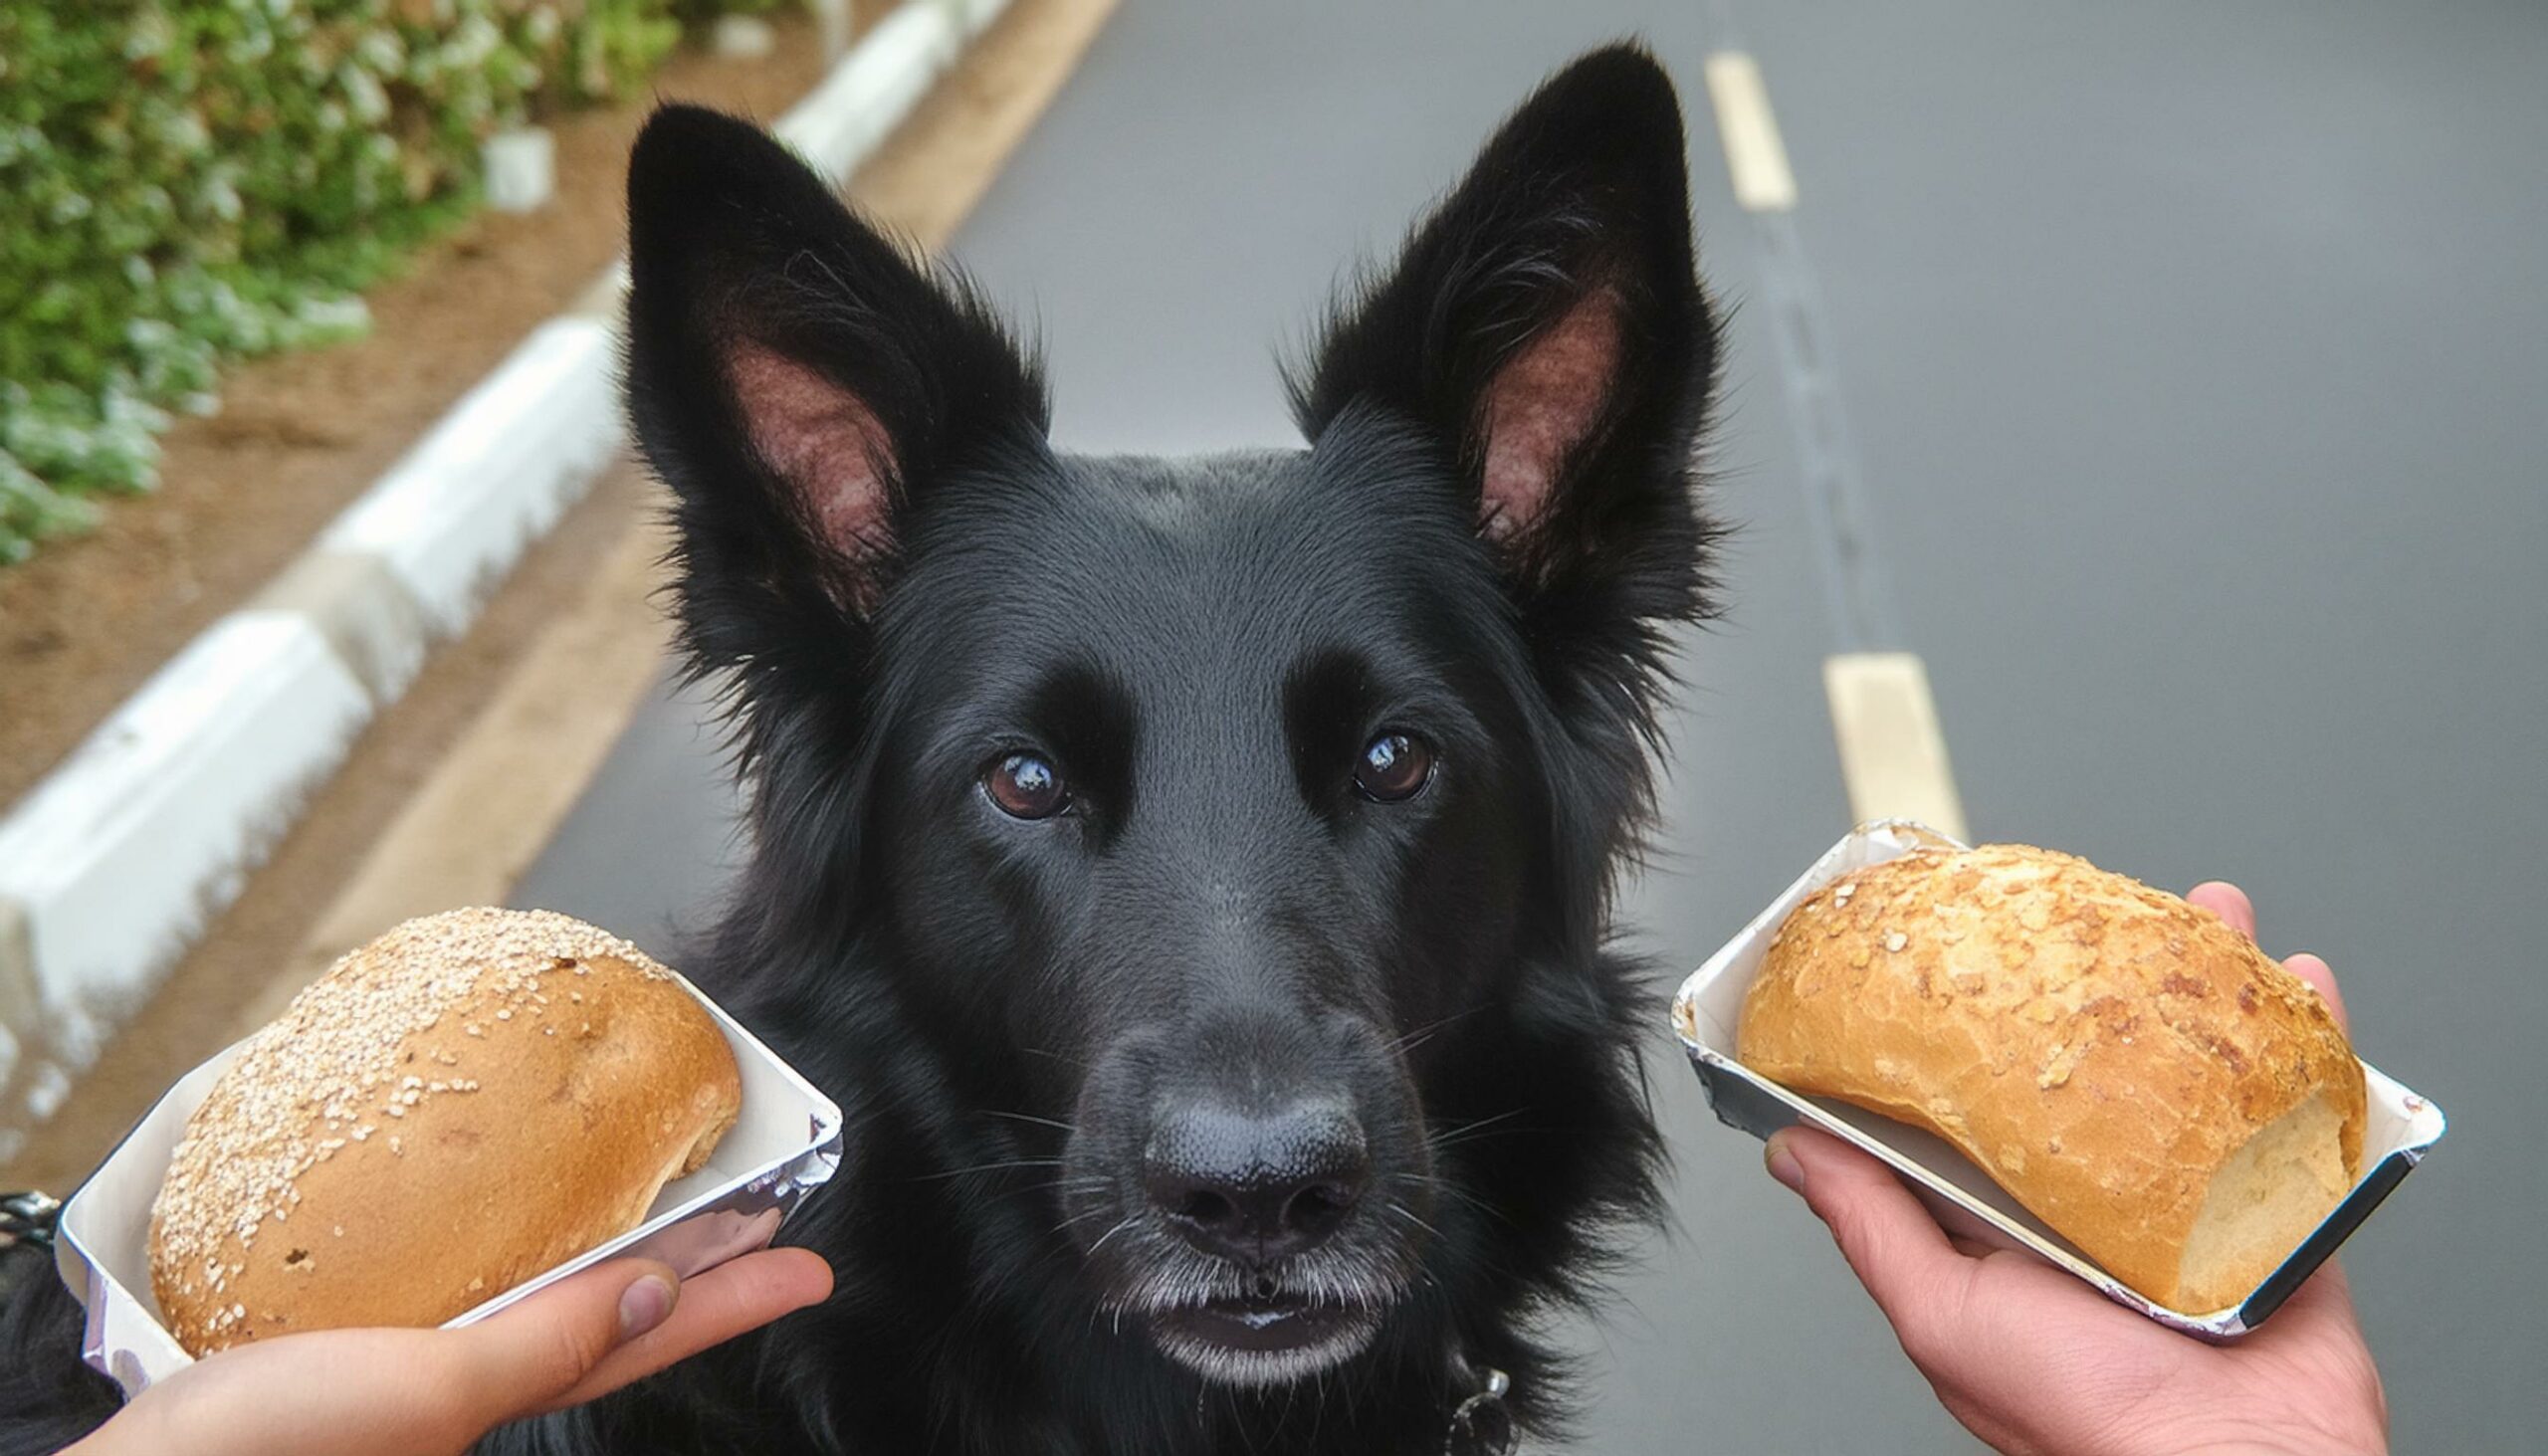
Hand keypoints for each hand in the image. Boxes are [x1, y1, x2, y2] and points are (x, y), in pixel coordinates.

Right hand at [68, 1247, 830, 1455]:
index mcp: (504, 1388)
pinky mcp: (353, 1349)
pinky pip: (464, 1288)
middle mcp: (474, 1379)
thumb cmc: (263, 1452)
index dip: (734, 1294)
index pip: (651, 1332)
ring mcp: (417, 1367)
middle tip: (766, 1217)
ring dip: (614, 1246)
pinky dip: (505, 1248)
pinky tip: (503, 1222)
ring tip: (674, 1208)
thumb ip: (545, 1342)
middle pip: (615, 1306)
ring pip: (547, 1292)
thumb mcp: (425, 1387)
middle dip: (694, 1262)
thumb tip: (658, 1297)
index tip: (811, 1266)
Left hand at [1763, 882, 2387, 1455]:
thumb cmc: (2086, 1425)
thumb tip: (1793, 1152)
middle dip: (2109, 987)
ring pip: (2203, 1073)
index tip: (1976, 950)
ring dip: (2212, 989)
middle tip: (2100, 913)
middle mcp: (2107, 1209)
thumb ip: (1874, 1227)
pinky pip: (2301, 1115)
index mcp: (2018, 1229)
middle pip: (2105, 1071)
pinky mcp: (2284, 1215)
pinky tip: (2297, 985)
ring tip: (2204, 915)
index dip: (1980, 1028)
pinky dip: (2310, 1046)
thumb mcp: (1944, 1316)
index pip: (1987, 1108)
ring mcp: (2200, 1206)